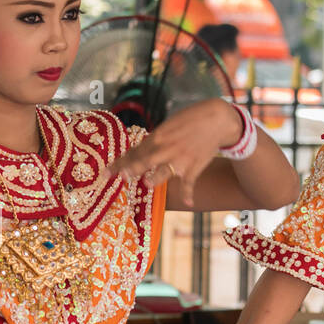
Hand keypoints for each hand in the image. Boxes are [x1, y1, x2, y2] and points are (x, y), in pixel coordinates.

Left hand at [109, 98, 243, 206]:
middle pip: (145, 160)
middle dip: (131, 168)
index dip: (120, 162)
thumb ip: (155, 139)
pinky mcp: (194, 167)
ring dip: (156, 178)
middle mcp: (167, 149)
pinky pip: (189, 183)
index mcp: (158, 136)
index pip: (135, 151)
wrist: (217, 120)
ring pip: (164, 172)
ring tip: (147, 183)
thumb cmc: (190, 120)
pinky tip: (188, 203)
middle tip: (120, 176)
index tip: (106, 172)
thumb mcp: (168, 125)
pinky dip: (189, 194)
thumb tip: (140, 150)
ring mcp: (180, 160)